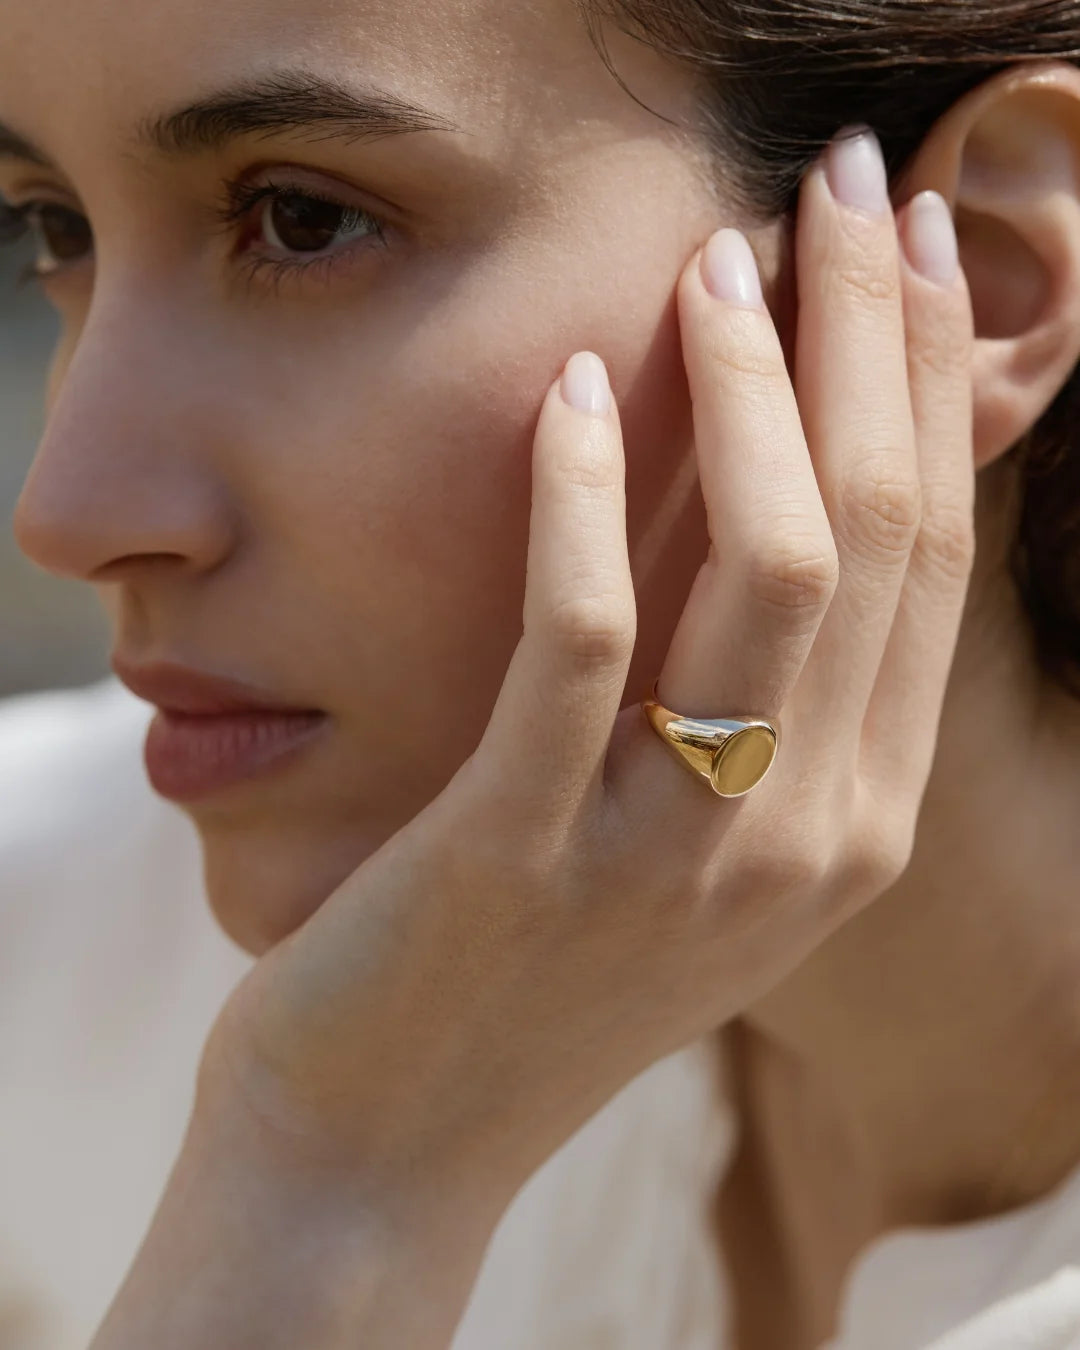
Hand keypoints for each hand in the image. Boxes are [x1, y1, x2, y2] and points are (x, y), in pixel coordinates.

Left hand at [196, 133, 975, 1224]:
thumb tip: (783, 496)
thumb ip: (756, 698)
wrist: (393, 1142)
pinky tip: (573, 389)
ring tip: (715, 256)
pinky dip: (585, 497)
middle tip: (843, 184)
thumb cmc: (530, 973)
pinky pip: (586, 638)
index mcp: (855, 826)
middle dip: (875, 334)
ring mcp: (678, 856)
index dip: (928, 386)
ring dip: (757, 386)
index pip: (928, 560)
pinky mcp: (527, 853)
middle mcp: (806, 842)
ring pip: (778, 568)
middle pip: (884, 533)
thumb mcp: (690, 841)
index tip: (901, 252)